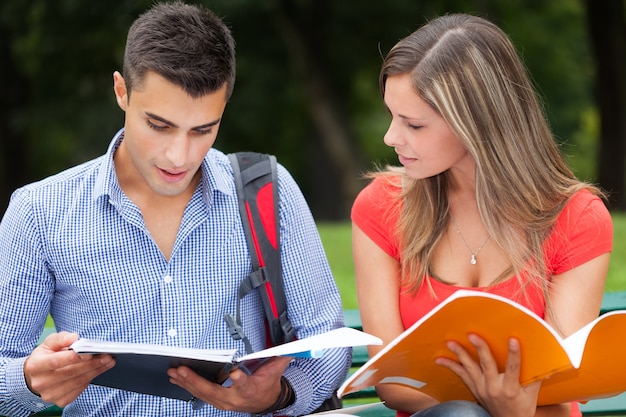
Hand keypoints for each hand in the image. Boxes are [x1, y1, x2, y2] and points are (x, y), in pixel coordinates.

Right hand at [23, 331, 114, 406]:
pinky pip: (79, 390)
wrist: (38, 376)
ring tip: (109, 362)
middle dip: (91, 364)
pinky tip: (99, 370)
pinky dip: (90, 379)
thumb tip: (74, 338)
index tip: (91, 352)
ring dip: (95, 372)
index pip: (55, 362)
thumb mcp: (50, 343)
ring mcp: (49, 394)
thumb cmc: (47, 355)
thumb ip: (61, 338)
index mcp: (35, 366)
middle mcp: (40, 383)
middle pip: (70, 373)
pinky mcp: (60, 401)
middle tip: (108, 356)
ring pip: (77, 383)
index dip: (74, 358)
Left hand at [168, 356, 291, 412]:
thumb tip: (293, 343)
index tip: (234, 373)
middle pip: (214, 391)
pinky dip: (187, 385)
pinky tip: (176, 378)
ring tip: (173, 373)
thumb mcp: (276, 369)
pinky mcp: (216, 401)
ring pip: (202, 394)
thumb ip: (281, 356)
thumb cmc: (267, 384)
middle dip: (196, 381)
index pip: (244, 384)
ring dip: (186, 383)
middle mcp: (234, 398)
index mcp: (250, 388)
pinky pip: (200, 394)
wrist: (265, 402)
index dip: (238, 379)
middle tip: (181, 370)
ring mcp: (224, 402)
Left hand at [435, 334, 539, 416]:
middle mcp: (495, 388)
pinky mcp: (474, 389)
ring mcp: (482, 389)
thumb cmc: (523, 406)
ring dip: (459, 354)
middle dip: (480, 349)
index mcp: (512, 389)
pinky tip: (439, 359)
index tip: (513, 339)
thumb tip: (544, 356)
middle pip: (487, 365)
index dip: (514, 354)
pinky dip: (450, 366)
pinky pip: (461, 375)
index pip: (514, 368)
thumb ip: (535, 376)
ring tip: (449, 342)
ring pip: (469, 369)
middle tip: (473, 335)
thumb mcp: (532, 393)